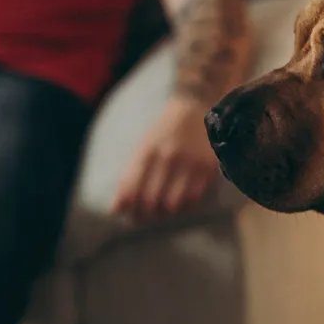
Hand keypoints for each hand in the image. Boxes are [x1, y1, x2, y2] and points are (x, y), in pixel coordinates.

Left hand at [112, 96, 220, 221]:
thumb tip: (115, 209)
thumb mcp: (144, 145)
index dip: (128, 207)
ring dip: (165, 213)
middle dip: (145, 214)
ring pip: (173, 203)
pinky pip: (194, 198)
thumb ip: (130, 175)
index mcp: (147, 150)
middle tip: (145, 216)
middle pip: (151, 199)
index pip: (132, 188)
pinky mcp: (207, 167)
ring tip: (163, 211)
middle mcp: (167, 157)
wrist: (195, 106)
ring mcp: (189, 162)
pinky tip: (181, 203)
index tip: (128, 215)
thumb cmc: (165, 130)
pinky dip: (185, 206)